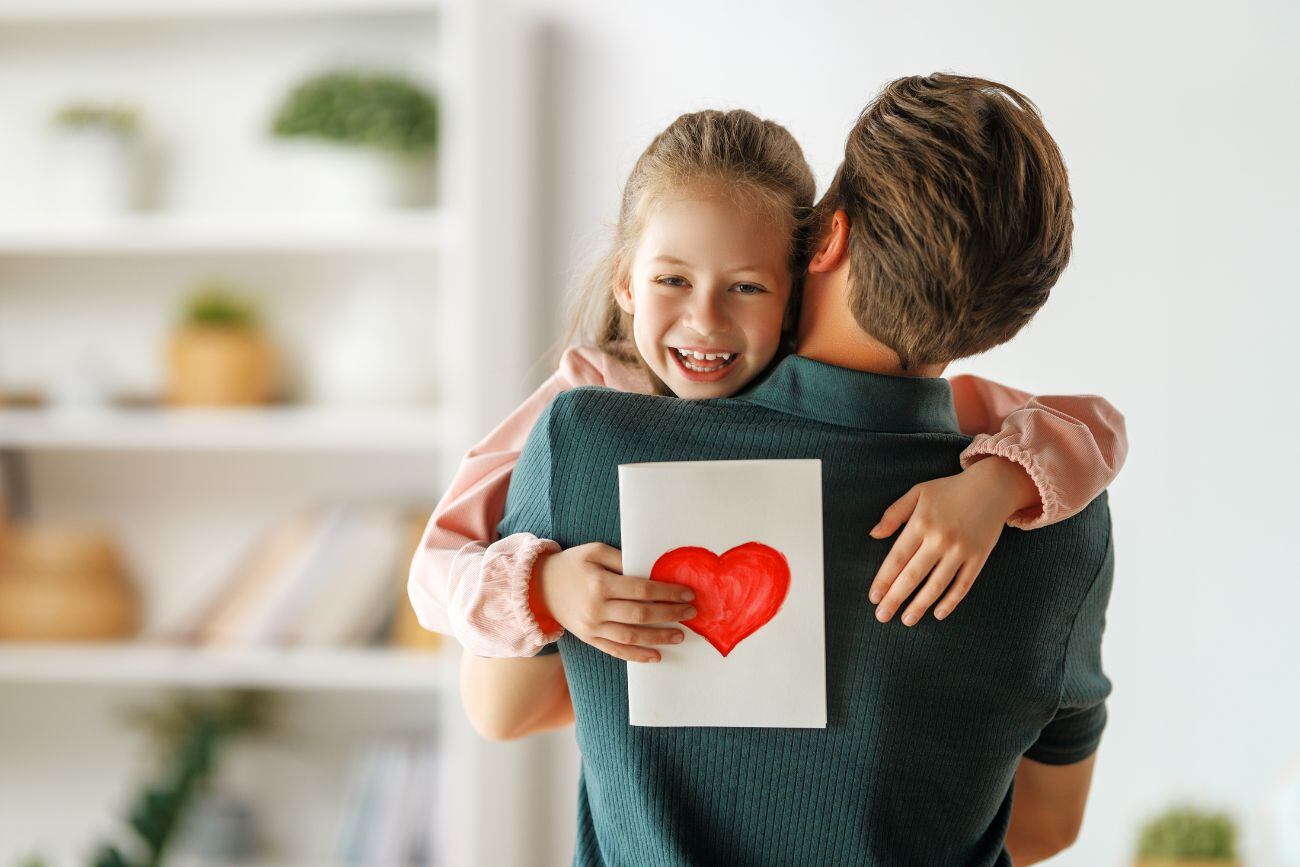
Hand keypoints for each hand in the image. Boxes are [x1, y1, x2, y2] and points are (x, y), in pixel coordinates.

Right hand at [533, 543, 697, 662]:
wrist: (539, 586)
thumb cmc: (572, 564)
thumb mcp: (595, 551)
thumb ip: (623, 559)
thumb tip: (652, 570)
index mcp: (600, 584)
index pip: (642, 590)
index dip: (667, 592)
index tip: (687, 593)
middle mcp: (596, 609)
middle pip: (641, 615)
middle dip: (670, 614)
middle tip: (691, 612)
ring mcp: (592, 627)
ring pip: (632, 637)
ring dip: (659, 637)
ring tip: (680, 635)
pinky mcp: (589, 639)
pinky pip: (616, 651)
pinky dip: (637, 656)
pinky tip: (656, 655)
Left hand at [866, 457, 1038, 625]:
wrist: (992, 486)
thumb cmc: (949, 490)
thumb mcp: (918, 493)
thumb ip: (894, 514)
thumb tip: (874, 534)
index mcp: (921, 523)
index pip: (897, 558)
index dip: (884, 580)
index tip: (874, 597)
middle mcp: (940, 539)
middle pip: (913, 575)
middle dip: (895, 598)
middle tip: (882, 616)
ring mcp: (961, 550)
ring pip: (937, 585)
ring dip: (920, 605)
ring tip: (906, 620)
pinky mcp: (979, 557)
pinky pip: (963, 585)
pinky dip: (951, 602)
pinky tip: (938, 613)